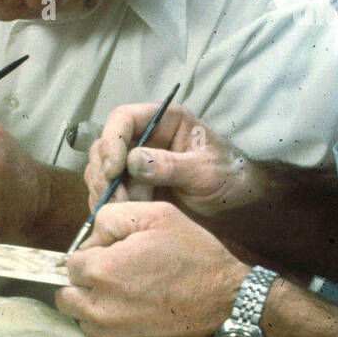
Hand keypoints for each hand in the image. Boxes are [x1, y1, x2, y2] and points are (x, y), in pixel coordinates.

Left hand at [55, 200, 248, 336]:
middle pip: (67, 296)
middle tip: (116, 279)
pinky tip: (145, 318)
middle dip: (85, 285)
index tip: (116, 256)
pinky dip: (118, 330)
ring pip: (84, 321)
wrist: (232, 312)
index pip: (72, 262)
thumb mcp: (160, 216)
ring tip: (133, 298)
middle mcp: (100, 309)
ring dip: (98, 309)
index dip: (94, 255)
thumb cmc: (198, 261)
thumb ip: (113, 217)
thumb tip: (91, 235)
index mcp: (102, 271)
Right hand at [84, 102, 256, 217]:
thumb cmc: (229, 178)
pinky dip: (108, 205)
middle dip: (105, 174)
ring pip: (100, 171)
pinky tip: (124, 217)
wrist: (237, 206)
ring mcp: (134, 163)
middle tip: (119, 201)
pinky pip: (106, 192)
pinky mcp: (131, 187)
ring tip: (126, 212)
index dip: (112, 140)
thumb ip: (171, 166)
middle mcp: (144, 138)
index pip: (123, 118)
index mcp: (164, 121)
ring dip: (105, 193)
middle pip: (104, 146)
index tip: (114, 170)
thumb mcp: (205, 172)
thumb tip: (133, 161)